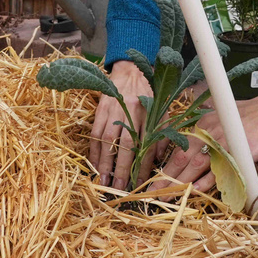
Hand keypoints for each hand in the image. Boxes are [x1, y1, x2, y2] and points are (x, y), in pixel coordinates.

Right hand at [89, 60, 153, 189]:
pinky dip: (94, 150)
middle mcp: (131, 112)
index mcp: (149, 113)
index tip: (139, 182)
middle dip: (122, 168)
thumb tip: (158, 160)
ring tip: (104, 180)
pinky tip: (94, 164)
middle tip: (119, 187)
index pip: (146, 145)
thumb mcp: (162, 110)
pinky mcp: (101, 109)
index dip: (142, 166)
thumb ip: (163, 133)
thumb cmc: (149, 93)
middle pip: (125, 145)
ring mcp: (114, 111)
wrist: (131, 70)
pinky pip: (95, 133)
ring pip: (108, 140)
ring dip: (105, 163)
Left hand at [151, 77, 257, 195]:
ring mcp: (223, 140)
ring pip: (195, 164)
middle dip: (165, 177)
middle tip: (152, 193)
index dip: (164, 162)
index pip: (178, 144)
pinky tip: (195, 192)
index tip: (154, 177)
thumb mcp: (226, 116)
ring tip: (165, 197)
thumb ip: (211, 130)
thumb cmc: (256, 113)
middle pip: (181, 156)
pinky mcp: (238, 151)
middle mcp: (209, 130)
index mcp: (204, 122)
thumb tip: (199, 146)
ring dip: (178, 183)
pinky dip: (206, 182)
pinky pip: (218, 169)